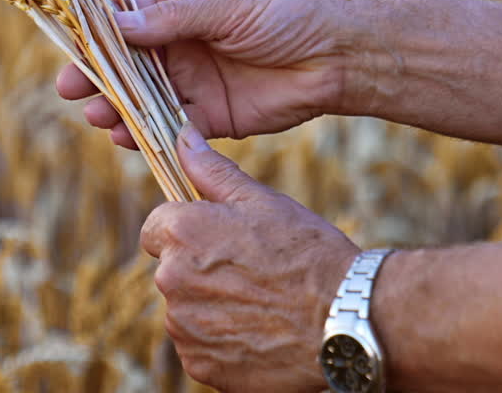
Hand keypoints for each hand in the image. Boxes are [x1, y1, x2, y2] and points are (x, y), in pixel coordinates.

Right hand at [56, 0, 356, 147]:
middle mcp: (183, 44)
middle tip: (69, 89)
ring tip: (96, 116)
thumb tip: (117, 23)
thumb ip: (174, 18)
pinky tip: (126, 136)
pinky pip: (172, 126)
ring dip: (117, 107)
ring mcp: (196, 81)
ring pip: (144, 97)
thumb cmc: (290, 12)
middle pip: (129, 62)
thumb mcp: (228, 6)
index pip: (130, 17)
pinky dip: (148, 133)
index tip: (70, 46)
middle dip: (98, 76)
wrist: (340, 54)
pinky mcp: (213, 116)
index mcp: (184, 3)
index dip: (98, 33)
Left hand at [141, 123, 359, 391]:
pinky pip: (199, 346)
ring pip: (185, 310)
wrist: (345, 320)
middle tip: (250, 272)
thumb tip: (183, 137)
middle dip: (200, 269)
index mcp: (182, 233)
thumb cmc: (308, 254)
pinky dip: (221, 342)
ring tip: (260, 304)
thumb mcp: (263, 202)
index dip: (187, 231)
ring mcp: (184, 326)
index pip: (156, 228)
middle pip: (171, 270)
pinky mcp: (199, 364)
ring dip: (211, 306)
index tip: (218, 239)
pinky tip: (258, 332)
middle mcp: (172, 280)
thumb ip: (213, 172)